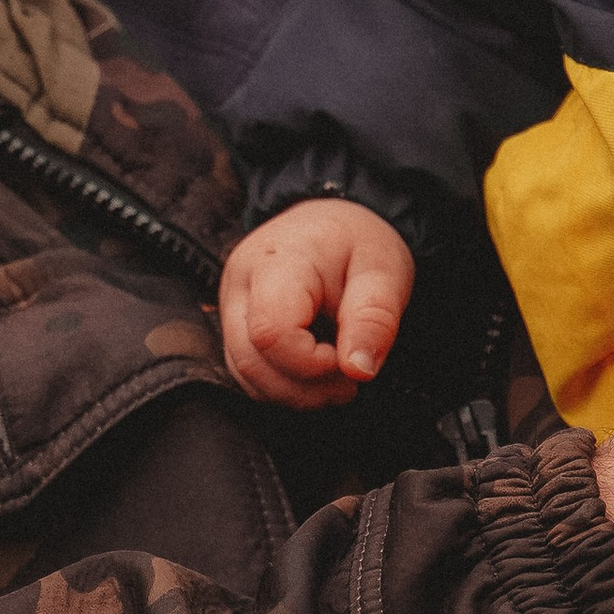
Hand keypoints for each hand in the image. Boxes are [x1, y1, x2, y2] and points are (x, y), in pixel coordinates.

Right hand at [218, 199, 415, 407]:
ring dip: (294, 393)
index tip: (350, 359)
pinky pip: (247, 371)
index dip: (313, 364)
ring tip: (336, 380)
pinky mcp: (233, 326)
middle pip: (251, 361)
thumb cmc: (355, 242)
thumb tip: (358, 369)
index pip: (272, 333)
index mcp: (276, 263)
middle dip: (305, 389)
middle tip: (349, 382)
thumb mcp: (383, 271)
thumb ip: (374, 318)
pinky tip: (315, 375)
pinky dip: (282, 386)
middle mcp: (239, 286)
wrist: (329, 221)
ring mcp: (230, 307)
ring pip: (245, 374)